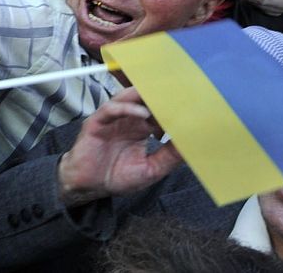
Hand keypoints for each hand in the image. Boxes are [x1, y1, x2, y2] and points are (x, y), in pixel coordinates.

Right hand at [56, 87, 182, 206]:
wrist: (90, 187)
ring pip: (127, 98)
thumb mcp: (151, 169)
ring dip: (144, 96)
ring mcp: (112, 120)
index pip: (158, 112)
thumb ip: (169, 156)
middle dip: (159, 96)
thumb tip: (192, 145)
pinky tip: (142, 114)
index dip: (172, 109)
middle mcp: (127, 120)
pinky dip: (127, 108)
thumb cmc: (118, 176)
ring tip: (162, 96)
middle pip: (144, 100)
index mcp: (141, 129)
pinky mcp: (97, 122)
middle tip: (179, 95)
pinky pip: (111, 109)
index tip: (191, 109)